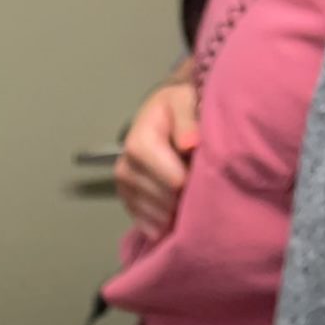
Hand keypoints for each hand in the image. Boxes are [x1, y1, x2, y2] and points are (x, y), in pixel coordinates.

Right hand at [115, 74, 198, 237]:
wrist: (162, 116)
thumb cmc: (177, 108)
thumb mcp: (184, 100)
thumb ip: (187, 119)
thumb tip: (189, 144)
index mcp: (139, 142)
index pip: (167, 176)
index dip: (186, 179)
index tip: (199, 174)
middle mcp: (125, 166)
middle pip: (162, 198)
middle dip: (183, 195)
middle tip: (199, 183)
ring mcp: (124, 187)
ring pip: (156, 214)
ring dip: (175, 210)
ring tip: (188, 194)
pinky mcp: (128, 201)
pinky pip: (147, 223)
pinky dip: (164, 222)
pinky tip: (175, 212)